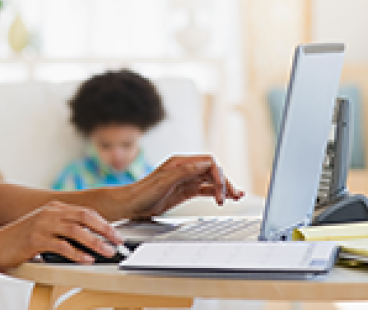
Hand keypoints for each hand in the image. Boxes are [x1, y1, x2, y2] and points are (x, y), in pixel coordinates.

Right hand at [0, 200, 122, 268]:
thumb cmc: (19, 239)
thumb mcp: (43, 227)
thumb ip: (62, 227)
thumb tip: (86, 237)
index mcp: (54, 208)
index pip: (85, 211)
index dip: (103, 222)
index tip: (115, 233)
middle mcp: (50, 213)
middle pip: (85, 217)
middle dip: (105, 229)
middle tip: (118, 241)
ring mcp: (43, 225)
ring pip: (77, 231)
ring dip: (95, 242)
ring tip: (107, 251)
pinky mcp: (36, 240)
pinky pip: (62, 246)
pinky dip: (77, 253)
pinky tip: (87, 260)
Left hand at [126, 155, 243, 218]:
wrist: (131, 205)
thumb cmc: (143, 193)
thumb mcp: (163, 182)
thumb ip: (183, 172)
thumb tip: (203, 165)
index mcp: (180, 162)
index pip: (208, 162)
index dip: (219, 174)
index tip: (221, 189)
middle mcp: (185, 169)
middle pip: (213, 171)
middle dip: (225, 182)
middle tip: (233, 196)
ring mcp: (186, 180)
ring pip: (212, 180)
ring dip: (224, 188)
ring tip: (236, 197)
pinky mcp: (186, 190)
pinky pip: (205, 189)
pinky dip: (216, 193)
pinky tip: (224, 198)